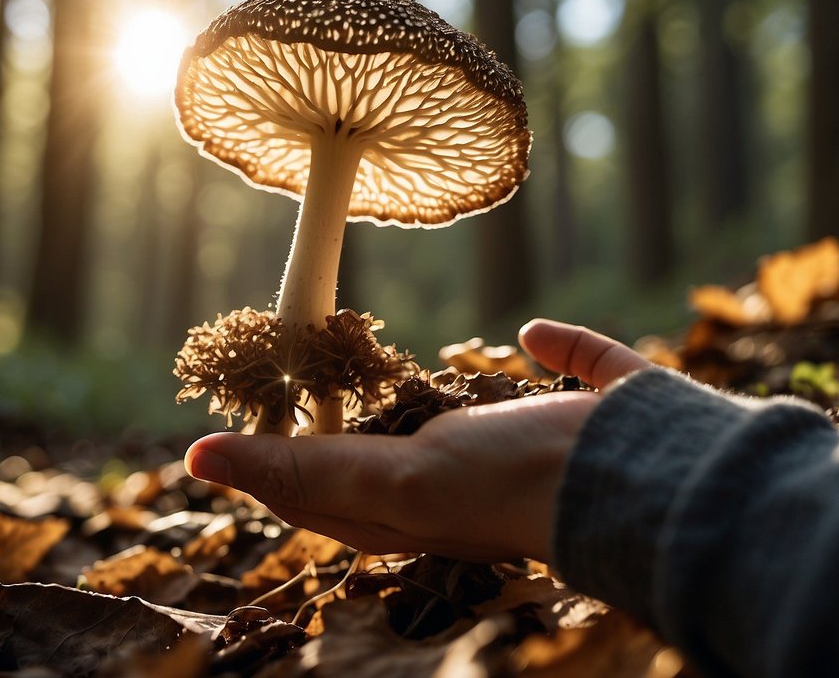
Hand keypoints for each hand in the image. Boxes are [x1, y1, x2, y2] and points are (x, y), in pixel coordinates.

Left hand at [184, 319, 649, 561]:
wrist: (643, 476)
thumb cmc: (510, 484)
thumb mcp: (390, 481)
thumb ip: (302, 471)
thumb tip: (195, 458)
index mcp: (412, 506)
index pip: (319, 486)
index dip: (271, 456)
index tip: (236, 404)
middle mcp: (462, 480)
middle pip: (383, 448)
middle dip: (341, 412)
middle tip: (298, 358)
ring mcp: (529, 446)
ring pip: (467, 415)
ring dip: (435, 388)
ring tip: (389, 353)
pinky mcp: (587, 411)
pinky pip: (564, 374)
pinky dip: (552, 349)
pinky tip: (535, 333)